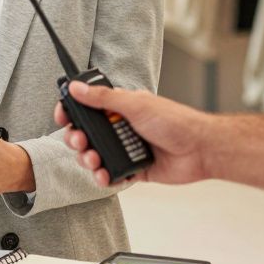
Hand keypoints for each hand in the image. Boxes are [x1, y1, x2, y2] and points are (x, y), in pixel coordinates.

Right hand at [55, 81, 212, 186]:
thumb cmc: (175, 121)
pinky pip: (111, 174)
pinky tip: (104, 175)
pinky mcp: (133, 169)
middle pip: (87, 134)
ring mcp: (126, 148)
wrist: (201, 149)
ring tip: (93, 160)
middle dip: (77, 138)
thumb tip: (77, 87)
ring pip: (95, 155)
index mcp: (120, 108)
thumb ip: (104, 98)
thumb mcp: (136, 104)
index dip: (72, 111)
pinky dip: (104, 177)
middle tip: (79, 141)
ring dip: (88, 159)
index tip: (63, 116)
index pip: (87, 107)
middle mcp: (121, 127)